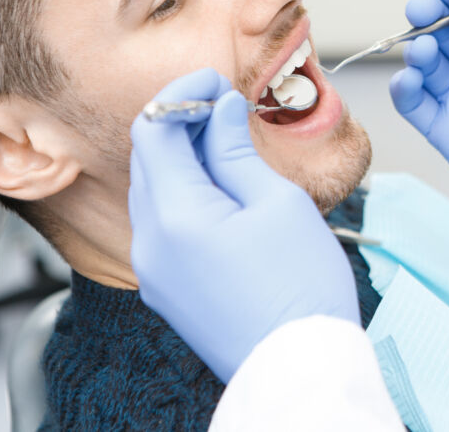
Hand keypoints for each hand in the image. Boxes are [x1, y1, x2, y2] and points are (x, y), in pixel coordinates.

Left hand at [129, 68, 358, 381]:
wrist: (300, 369)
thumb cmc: (300, 291)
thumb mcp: (278, 203)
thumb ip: (237, 151)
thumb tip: (220, 110)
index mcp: (175, 216)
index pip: (154, 129)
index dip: (181, 93)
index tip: (214, 79)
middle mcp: (150, 242)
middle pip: (149, 158)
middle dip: (182, 123)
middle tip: (226, 107)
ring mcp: (155, 269)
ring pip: (155, 189)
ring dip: (184, 158)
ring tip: (232, 146)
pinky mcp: (167, 287)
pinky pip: (163, 222)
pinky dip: (186, 193)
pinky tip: (225, 189)